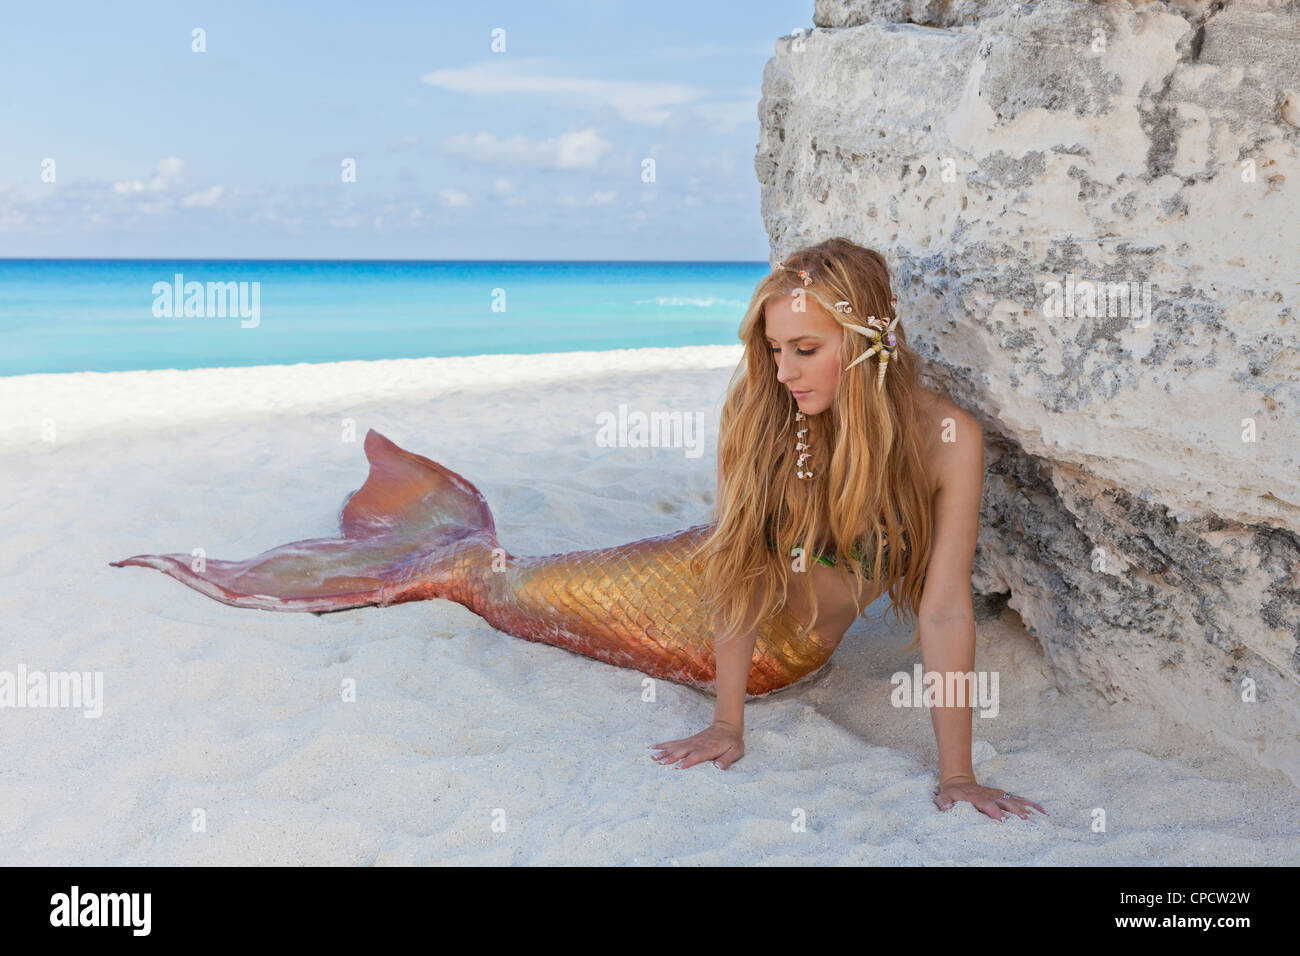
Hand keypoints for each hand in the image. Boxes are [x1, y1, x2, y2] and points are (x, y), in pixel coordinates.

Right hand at [649, 721, 743, 769]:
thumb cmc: (732, 741)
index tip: (678, 767)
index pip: (696, 756)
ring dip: (664, 751)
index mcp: (709, 749)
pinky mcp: (688, 740)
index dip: (687, 761)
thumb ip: (727, 759)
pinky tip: (654, 747)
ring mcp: (692, 742)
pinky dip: (664, 745)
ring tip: (652, 756)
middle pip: (682, 751)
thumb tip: (718, 767)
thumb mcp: (735, 751)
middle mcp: (697, 744)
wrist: (727, 726)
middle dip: (670, 757)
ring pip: (676, 746)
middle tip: (659, 763)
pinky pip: (674, 743)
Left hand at [933, 776, 1047, 821]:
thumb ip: (944, 802)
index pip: (987, 804)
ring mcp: (999, 795)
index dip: (993, 811)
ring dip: (1027, 809)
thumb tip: (946, 806)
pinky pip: (1020, 800)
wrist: (958, 782)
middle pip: (1005, 802)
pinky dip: (1032, 805)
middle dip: (1015, 811)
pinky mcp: (1004, 795)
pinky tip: (1043, 812)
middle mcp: (990, 795)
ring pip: (1015, 801)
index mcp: (977, 798)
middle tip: (1025, 820)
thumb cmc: (952, 794)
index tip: (1001, 819)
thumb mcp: (943, 797)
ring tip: (1039, 817)